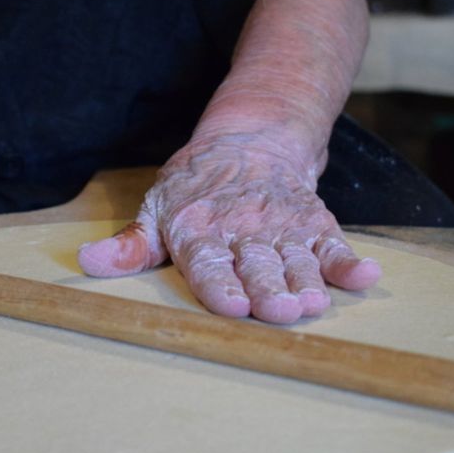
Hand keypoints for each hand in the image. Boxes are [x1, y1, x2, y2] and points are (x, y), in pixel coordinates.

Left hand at [77, 137, 380, 322]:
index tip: (233, 307)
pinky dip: (349, 262)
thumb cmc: (194, 189)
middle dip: (267, 289)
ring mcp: (282, 227)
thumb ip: (131, 246)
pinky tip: (367, 276)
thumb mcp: (156, 211)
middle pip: (256, 264)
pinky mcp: (313, 225)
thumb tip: (86, 262)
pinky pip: (334, 245)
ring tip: (313, 302)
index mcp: (199, 230)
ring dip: (306, 282)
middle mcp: (243, 230)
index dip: (221, 286)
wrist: (250, 141)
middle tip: (278, 311)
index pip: (209, 263)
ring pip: (295, 260)